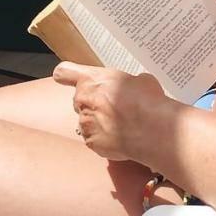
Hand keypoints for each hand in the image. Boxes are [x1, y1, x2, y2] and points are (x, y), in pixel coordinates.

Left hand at [52, 63, 166, 162]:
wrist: (151, 130)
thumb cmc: (146, 101)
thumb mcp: (141, 80)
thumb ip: (127, 82)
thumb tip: (133, 87)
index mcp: (91, 80)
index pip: (64, 72)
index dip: (67, 75)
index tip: (71, 78)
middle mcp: (82, 100)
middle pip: (80, 99)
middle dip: (94, 102)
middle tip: (114, 105)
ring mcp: (85, 123)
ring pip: (87, 120)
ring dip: (100, 121)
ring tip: (123, 123)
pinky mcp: (91, 142)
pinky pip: (95, 138)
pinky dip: (105, 138)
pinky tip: (123, 136)